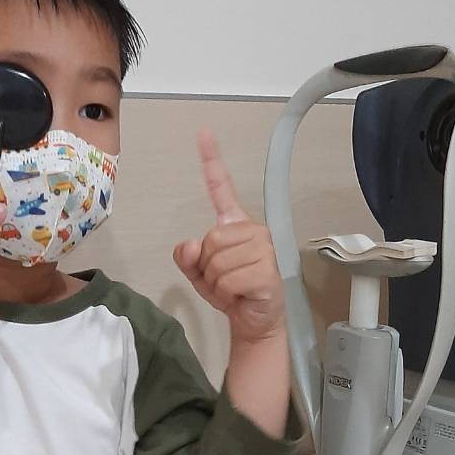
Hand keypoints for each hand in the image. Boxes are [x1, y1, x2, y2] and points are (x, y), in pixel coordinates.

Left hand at [173, 131, 284, 344]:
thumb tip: (187, 245)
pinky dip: (227, 293)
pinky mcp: (268, 270)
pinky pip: (228, 279)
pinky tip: (241, 295)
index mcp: (235, 225)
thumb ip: (187, 259)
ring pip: (216, 261)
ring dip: (216, 282)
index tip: (204, 133)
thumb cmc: (231, 292)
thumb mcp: (200, 275)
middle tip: (224, 280)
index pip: (222, 189)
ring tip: (233, 288)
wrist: (255, 322)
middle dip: (207, 267)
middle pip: (210, 240)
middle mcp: (253, 230)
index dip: (212, 162)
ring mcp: (264, 249)